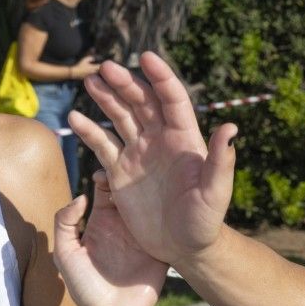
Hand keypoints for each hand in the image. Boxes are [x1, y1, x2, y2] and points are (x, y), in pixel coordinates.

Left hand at [51, 170, 164, 305]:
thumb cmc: (84, 286)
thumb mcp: (66, 253)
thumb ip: (65, 222)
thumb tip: (81, 196)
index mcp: (101, 221)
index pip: (106, 189)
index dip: (106, 175)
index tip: (107, 168)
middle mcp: (124, 224)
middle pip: (131, 191)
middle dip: (132, 175)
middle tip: (135, 162)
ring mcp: (144, 234)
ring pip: (151, 203)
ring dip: (154, 188)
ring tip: (155, 171)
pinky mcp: (161, 248)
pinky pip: (167, 226)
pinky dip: (172, 212)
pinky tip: (174, 195)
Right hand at [70, 51, 236, 267]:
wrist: (185, 248)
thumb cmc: (206, 221)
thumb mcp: (216, 192)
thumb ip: (221, 161)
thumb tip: (230, 127)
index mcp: (184, 138)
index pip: (172, 99)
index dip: (160, 77)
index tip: (146, 56)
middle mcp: (160, 139)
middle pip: (141, 102)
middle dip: (124, 82)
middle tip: (105, 67)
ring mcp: (138, 153)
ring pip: (120, 116)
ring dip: (105, 97)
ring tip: (90, 81)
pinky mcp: (120, 171)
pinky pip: (102, 145)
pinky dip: (88, 130)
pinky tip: (74, 118)